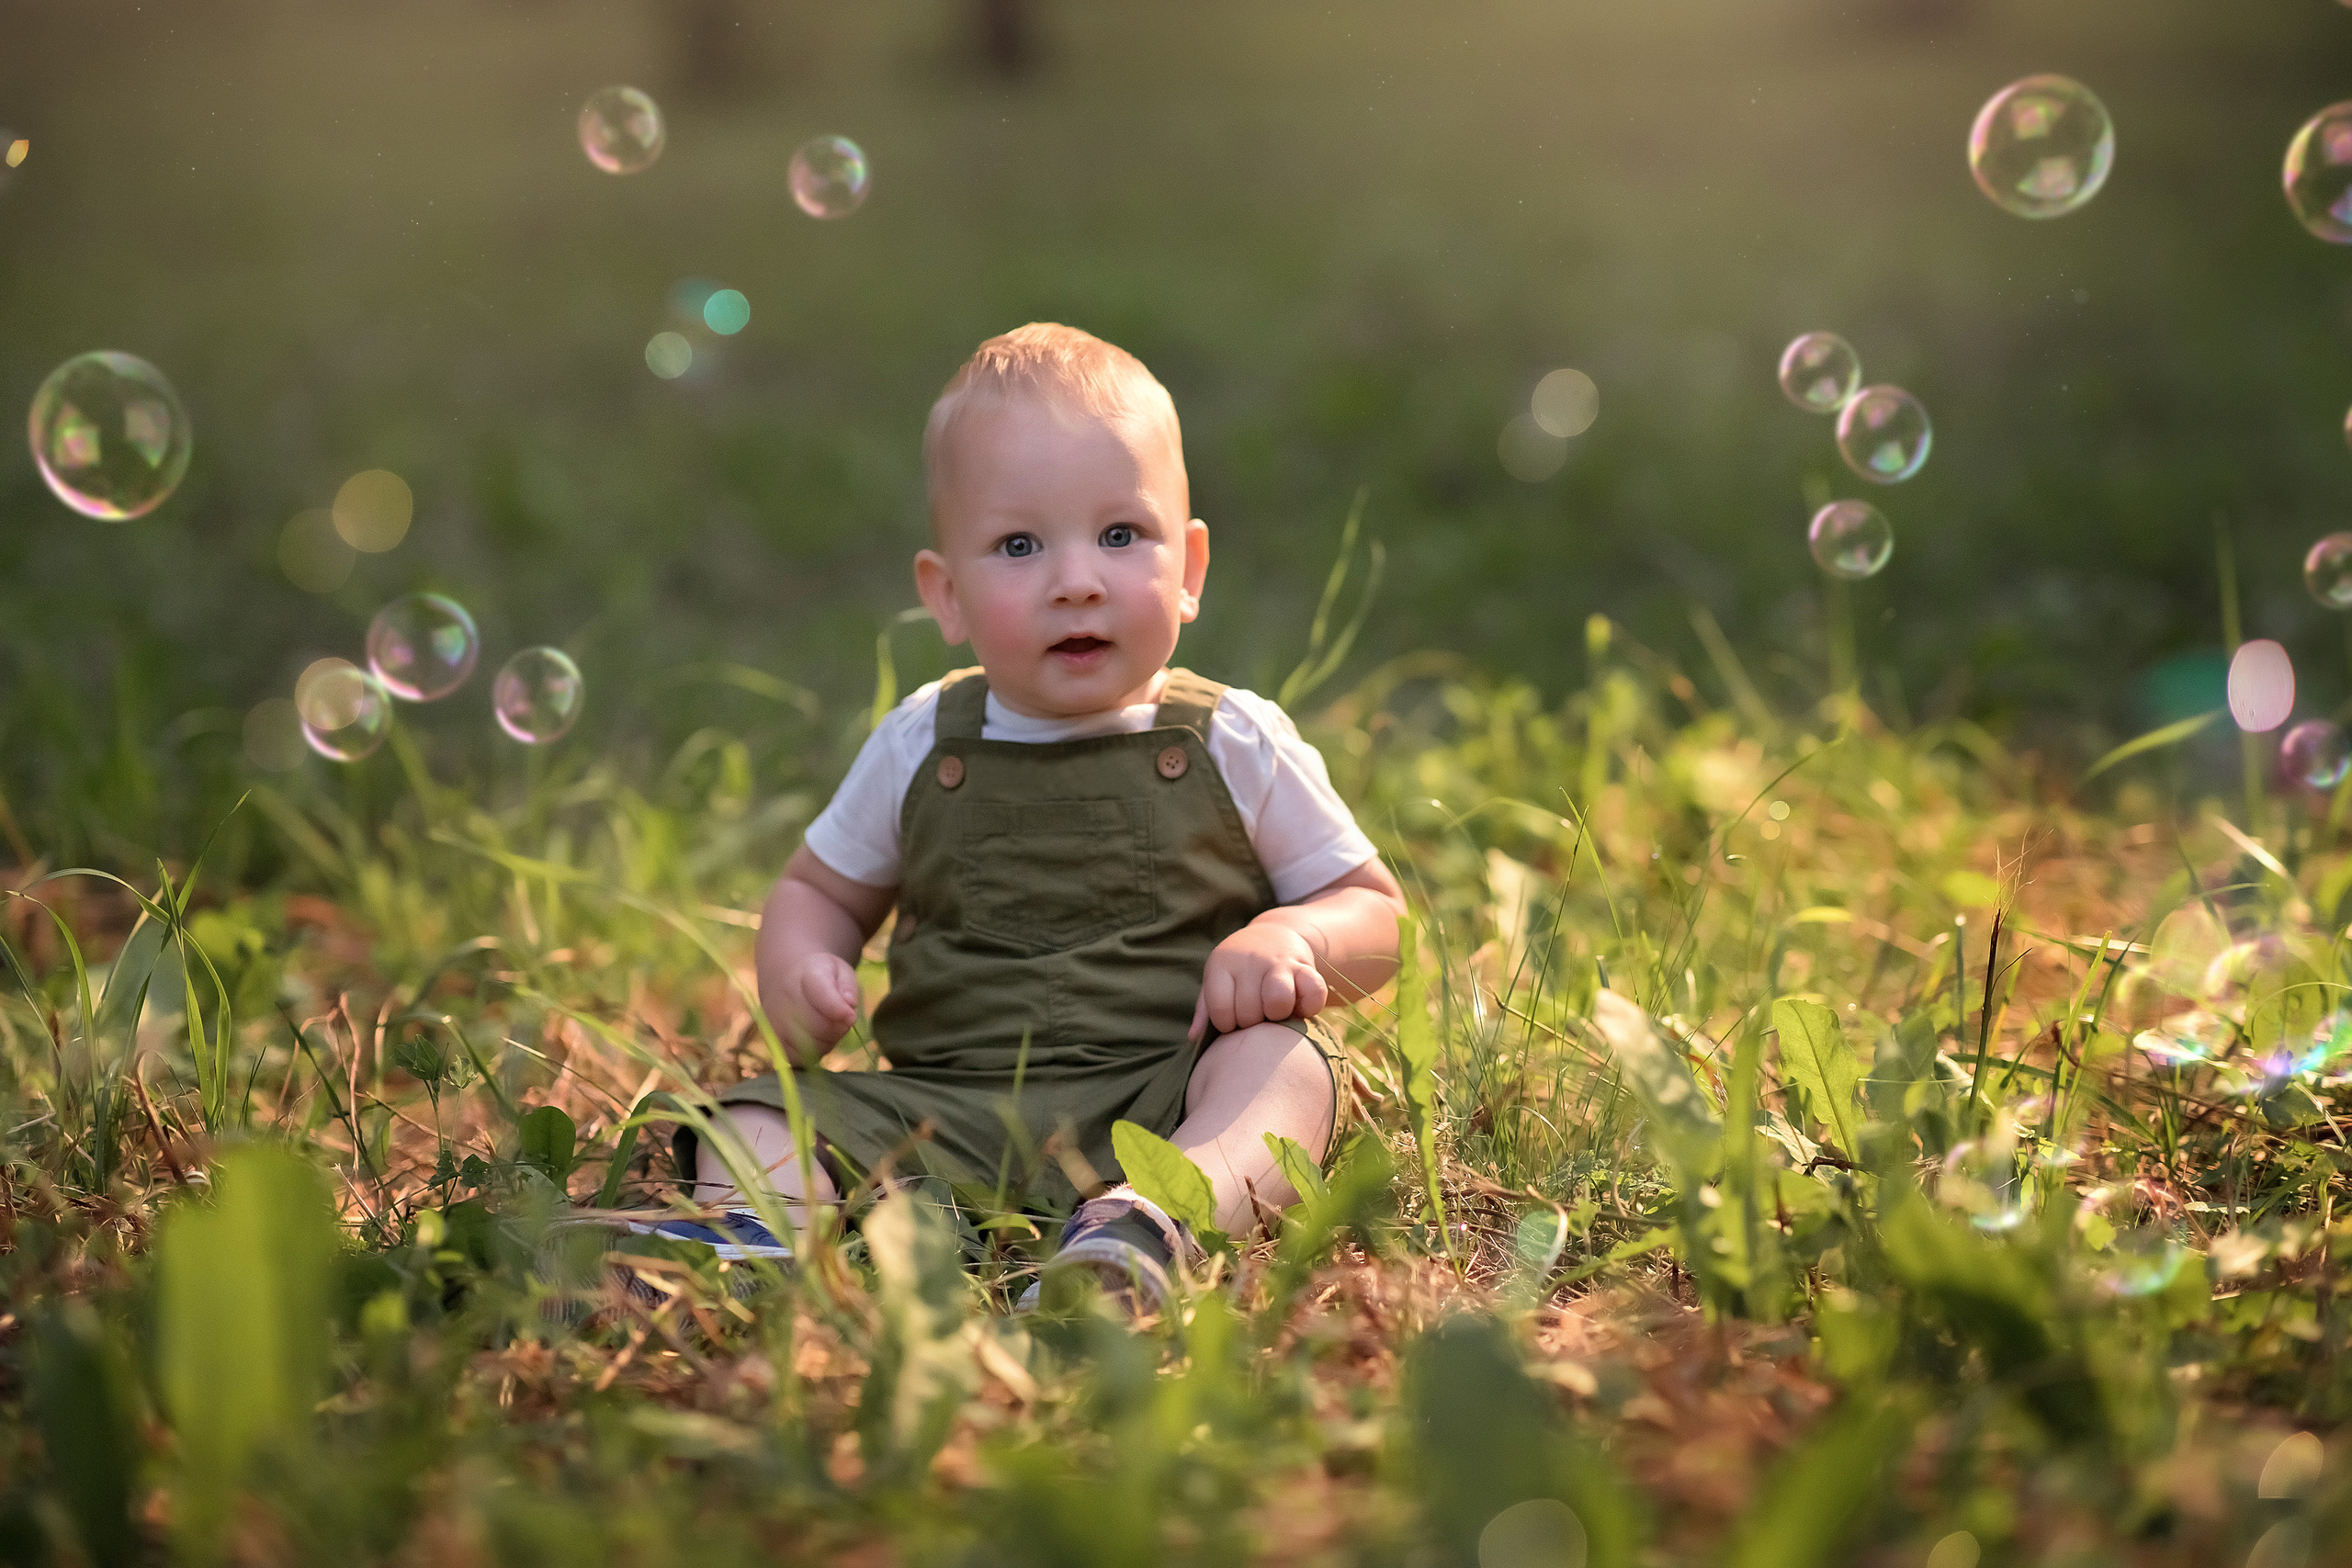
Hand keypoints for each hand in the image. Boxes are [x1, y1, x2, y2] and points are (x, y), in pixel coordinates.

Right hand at [771, 952, 861, 1061]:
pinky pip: (795, 1058)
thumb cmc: (818, 973)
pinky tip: (814, 1039)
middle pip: (819, 1027)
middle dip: (837, 1029)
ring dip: (826, 1042)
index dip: (840, 1011)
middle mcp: (786, 999)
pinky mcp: (771, 1039)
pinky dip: (809, 1054)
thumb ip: (848, 987)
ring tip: (827, 1027)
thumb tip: (849, 1007)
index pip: (822, 996)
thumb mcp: (840, 970)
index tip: (850, 1016)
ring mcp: (775, 1020)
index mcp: (808, 976)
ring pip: (808, 1046)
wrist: (781, 973)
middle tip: (842, 1021)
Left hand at [1190, 921, 1328, 1040]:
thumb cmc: (1238, 967)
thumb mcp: (1217, 978)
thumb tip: (1193, 1037)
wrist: (1274, 934)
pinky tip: (1299, 1008)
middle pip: (1249, 1011)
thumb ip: (1206, 1007)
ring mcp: (1280, 962)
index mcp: (1223, 964)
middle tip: (1254, 1015)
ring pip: (1279, 999)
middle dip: (1251, 1023)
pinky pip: (1314, 992)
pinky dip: (1309, 1007)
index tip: (1231, 1019)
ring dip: (1277, 1015)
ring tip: (1273, 1013)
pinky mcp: (1306, 967)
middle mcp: (1250, 960)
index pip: (1220, 1009)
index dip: (1226, 1024)